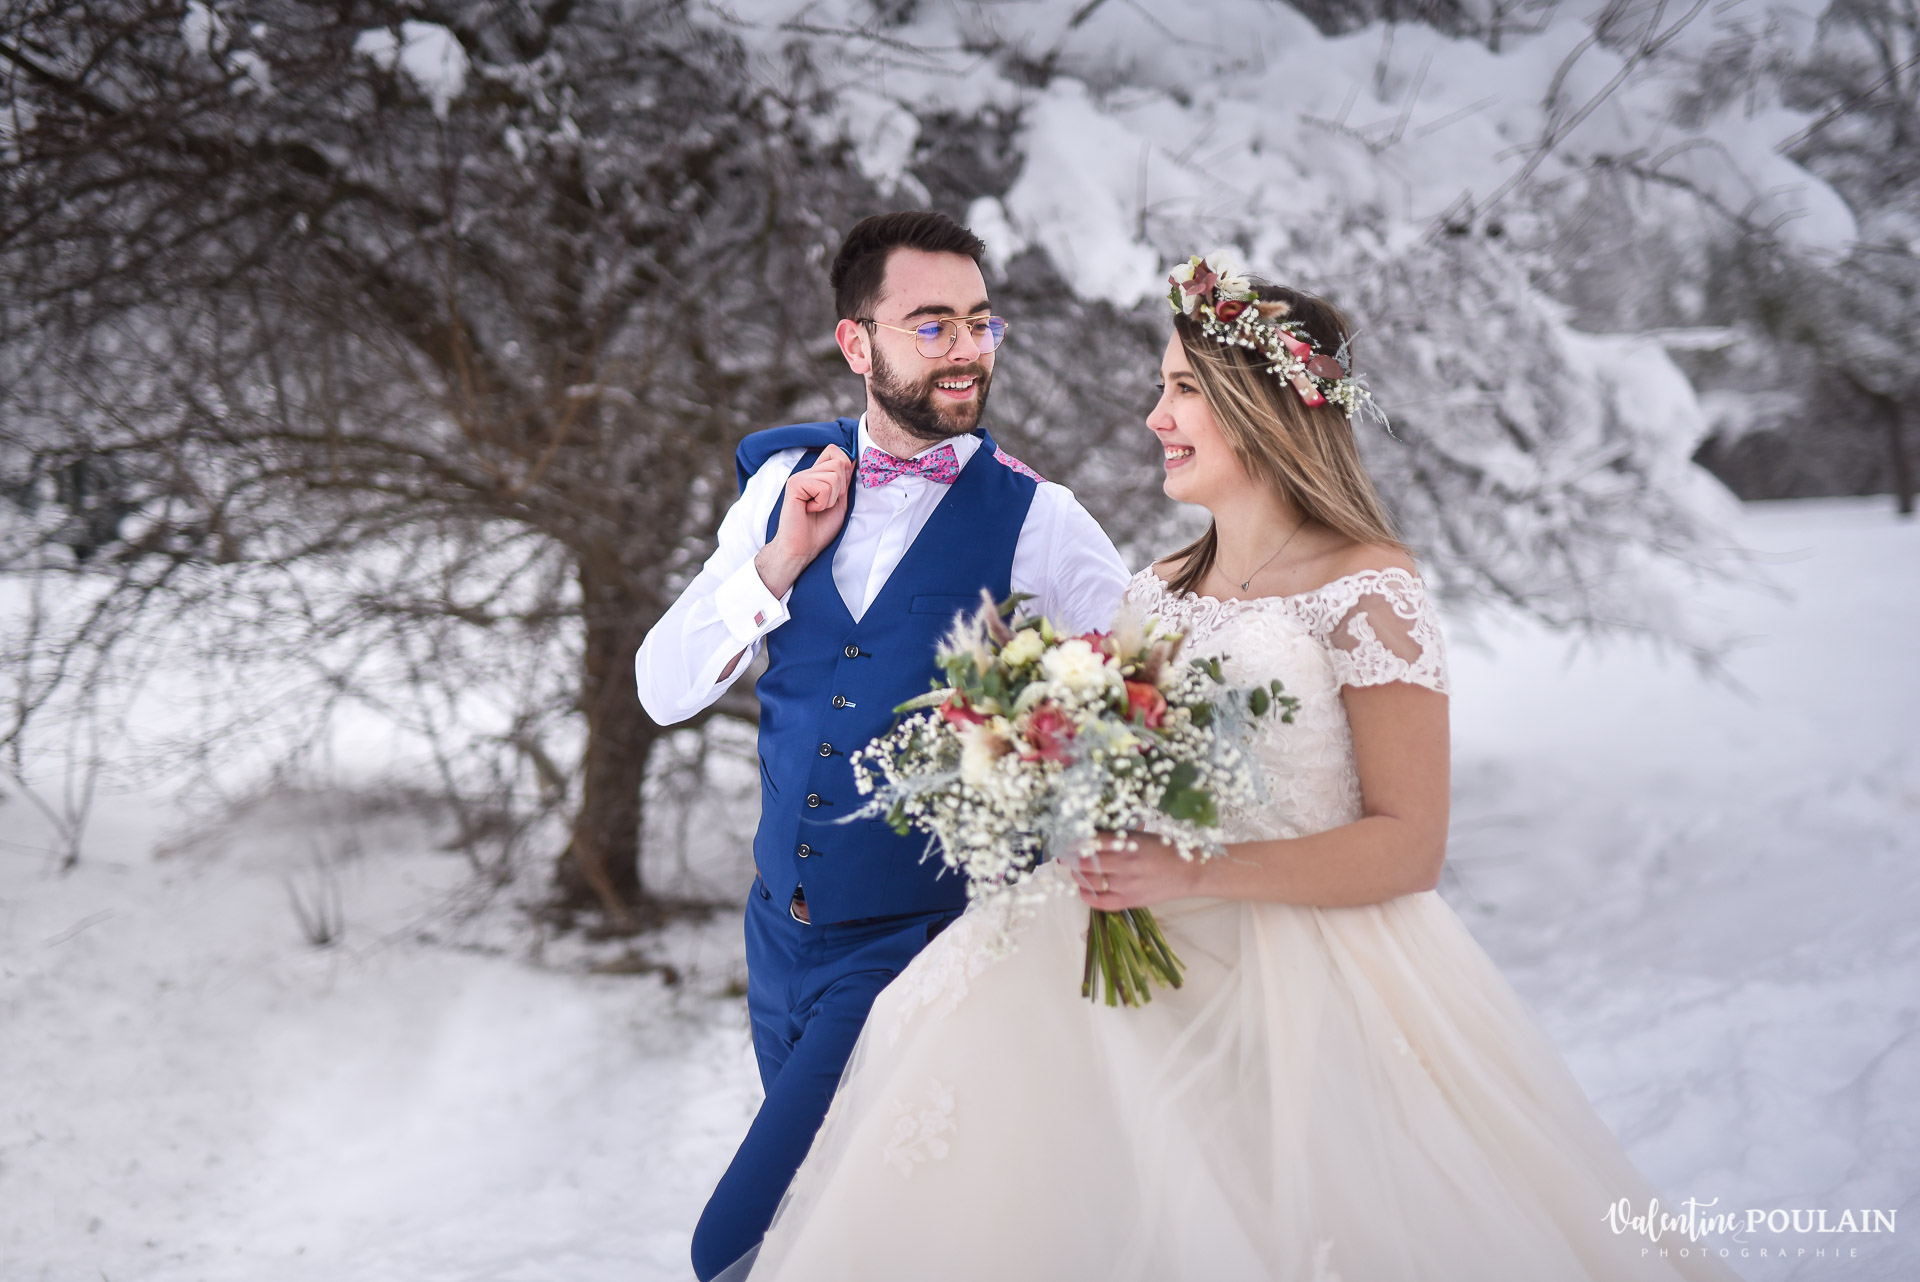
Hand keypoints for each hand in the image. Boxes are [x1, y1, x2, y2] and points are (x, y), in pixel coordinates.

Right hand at [756, 444, 853, 596]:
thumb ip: (844, 481)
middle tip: (826, 503)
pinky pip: (823, 487)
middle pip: (839, 462)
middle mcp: (807, 472)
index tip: (840, 490)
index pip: (835, 450)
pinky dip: (822, 503)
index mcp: (817, 474)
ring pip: (834, 476)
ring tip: (817, 508)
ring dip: (831, 498)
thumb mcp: (840, 502)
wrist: (804, 548)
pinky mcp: (794, 485)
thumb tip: (852, 459)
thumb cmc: (820, 528)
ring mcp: (799, 477)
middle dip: (841, 488)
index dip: (845, 466)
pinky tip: (810, 509)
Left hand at [1069, 831, 1205, 909]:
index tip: (1066, 840)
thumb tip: (1086, 836)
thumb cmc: (1163, 849)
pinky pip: (1100, 902)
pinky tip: (1084, 890)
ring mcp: (1126, 885)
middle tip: (1066, 855)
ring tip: (1077, 870)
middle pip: (1085, 863)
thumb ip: (1115, 836)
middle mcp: (1124, 864)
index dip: (1073, 842)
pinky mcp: (1130, 901)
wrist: (1188, 872)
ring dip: (1078, 875)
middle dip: (1071, 859)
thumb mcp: (1139, 835)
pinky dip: (1087, 896)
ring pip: (1089, 882)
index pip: (1090, 842)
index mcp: (1127, 844)